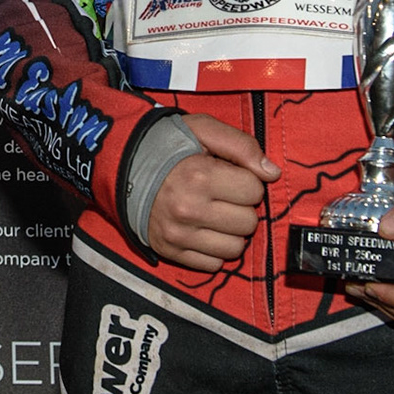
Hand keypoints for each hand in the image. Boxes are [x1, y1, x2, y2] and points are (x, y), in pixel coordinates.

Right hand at [146, 114, 278, 270]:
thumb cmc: (166, 145)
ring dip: (231, 231)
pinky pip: (213, 264)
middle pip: (249, 222)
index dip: (246, 180)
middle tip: (222, 194)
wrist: (121, 165)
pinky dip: (214, 249)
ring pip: (235, 248)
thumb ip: (241, 145)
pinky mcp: (170, 251)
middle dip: (241, 206)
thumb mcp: (202, 129)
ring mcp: (179, 234)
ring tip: (214, 212)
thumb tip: (272, 173)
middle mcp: (190, 209)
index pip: (255, 190)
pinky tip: (203, 229)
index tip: (230, 174)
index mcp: (199, 176)